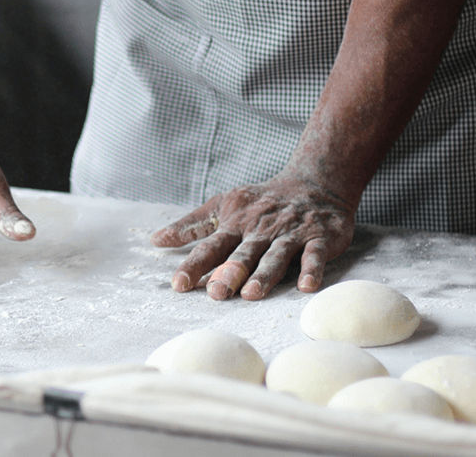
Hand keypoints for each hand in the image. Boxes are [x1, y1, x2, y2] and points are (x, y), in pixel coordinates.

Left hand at [150, 173, 354, 300]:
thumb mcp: (224, 205)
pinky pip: (315, 254)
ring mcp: (291, 233)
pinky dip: (312, 268)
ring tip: (252, 293)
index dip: (194, 265)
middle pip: (243, 253)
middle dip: (229, 272)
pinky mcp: (320, 237)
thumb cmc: (262, 200)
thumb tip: (156, 240)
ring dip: (264, 274)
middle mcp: (261, 229)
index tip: (178, 284)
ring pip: (276, 255)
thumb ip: (192, 225)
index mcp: (236, 223)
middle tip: (216, 292)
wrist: (316, 181)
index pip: (211, 246)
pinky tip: (306, 285)